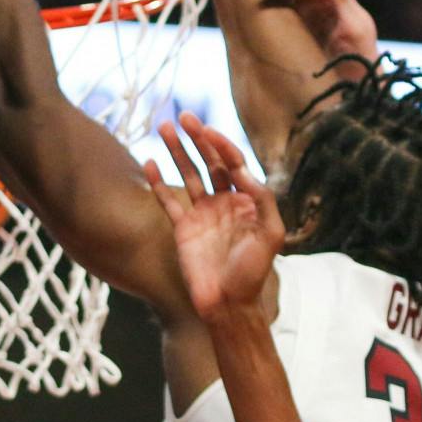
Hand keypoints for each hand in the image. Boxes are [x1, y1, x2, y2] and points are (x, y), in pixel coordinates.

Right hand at [144, 112, 285, 322]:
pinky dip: (158, 182)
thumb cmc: (254, 273)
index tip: (207, 130)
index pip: (233, 163)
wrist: (229, 305)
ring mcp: (202, 214)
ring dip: (177, 151)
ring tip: (164, 128)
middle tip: (183, 116)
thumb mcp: (271, 235)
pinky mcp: (183, 228)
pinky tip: (150, 163)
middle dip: (197, 138)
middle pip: (209, 162)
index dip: (221, 144)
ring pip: (188, 174)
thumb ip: (263, 201)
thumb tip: (245, 172)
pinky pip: (168, 200)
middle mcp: (223, 202)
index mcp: (246, 201)